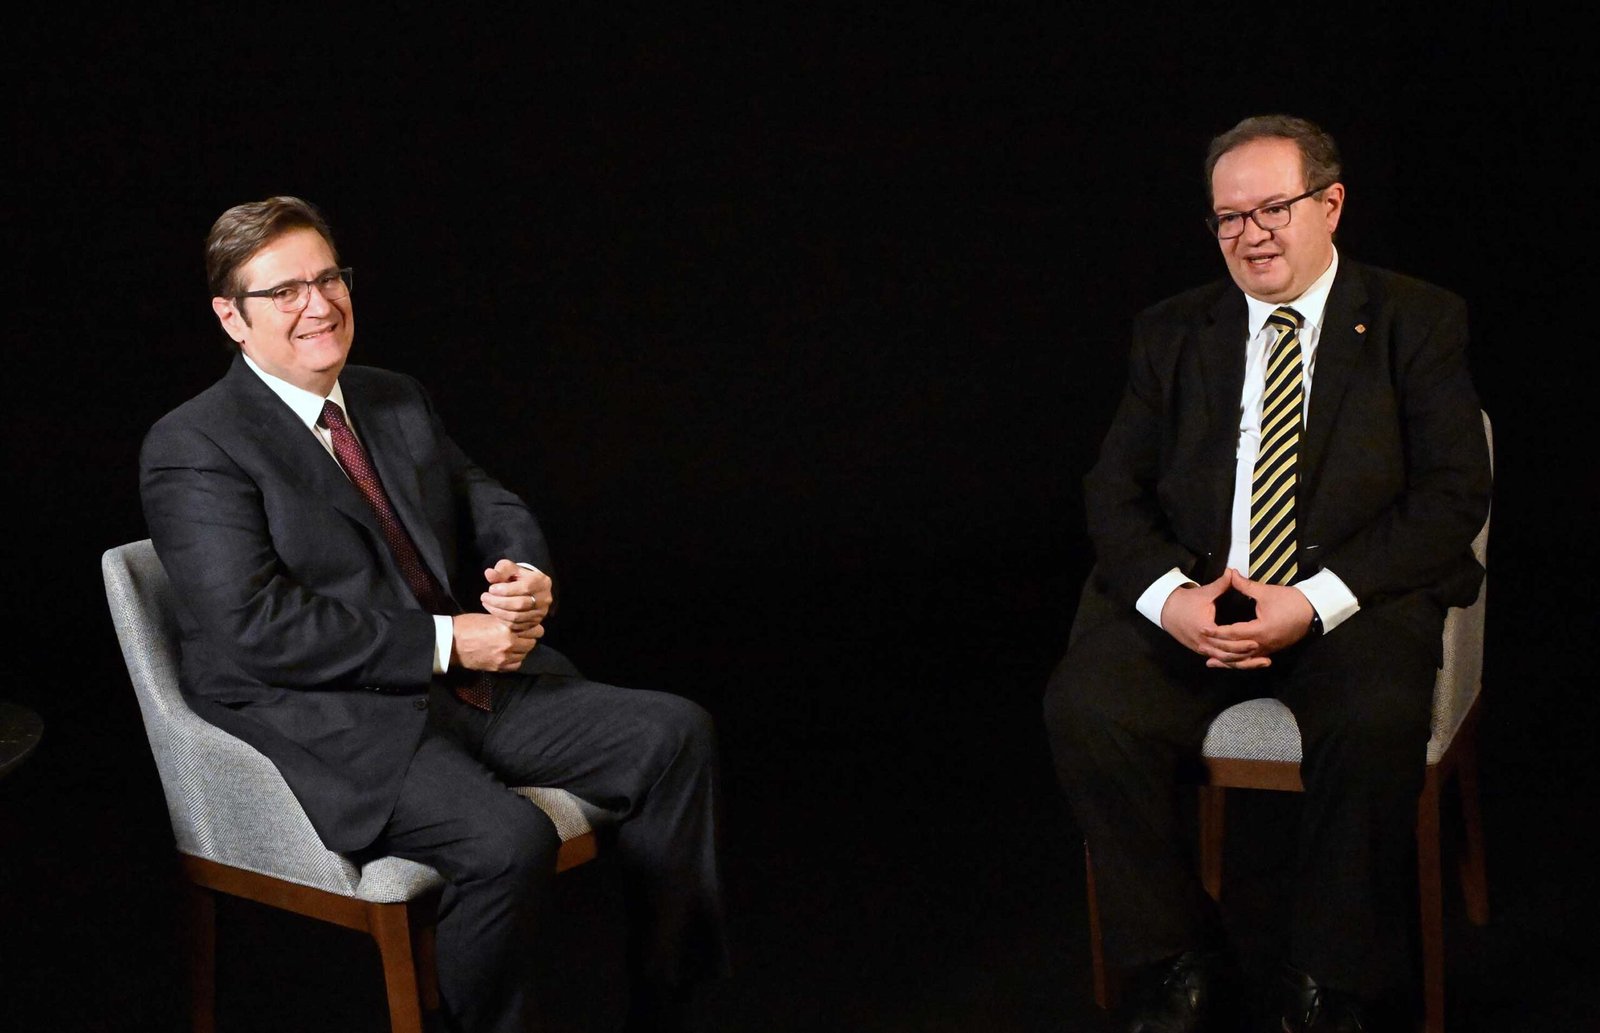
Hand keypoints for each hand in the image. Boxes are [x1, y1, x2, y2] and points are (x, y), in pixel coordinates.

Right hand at [451, 613, 542, 671]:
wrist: (450, 643)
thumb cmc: (467, 626)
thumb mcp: (490, 617)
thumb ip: (507, 621)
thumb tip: (520, 622)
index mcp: (508, 628)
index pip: (535, 630)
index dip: (533, 627)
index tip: (530, 626)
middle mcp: (509, 643)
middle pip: (532, 642)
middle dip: (529, 638)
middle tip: (522, 635)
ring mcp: (504, 657)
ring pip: (525, 654)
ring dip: (522, 649)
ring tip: (514, 644)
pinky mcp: (498, 667)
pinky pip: (516, 665)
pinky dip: (515, 659)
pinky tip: (509, 654)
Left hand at [480, 559, 551, 631]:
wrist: (528, 588)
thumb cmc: (517, 577)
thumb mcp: (509, 569)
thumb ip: (500, 570)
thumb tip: (489, 573)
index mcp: (541, 582)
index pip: (524, 588)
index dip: (505, 590)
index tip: (490, 588)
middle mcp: (544, 598)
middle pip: (519, 604)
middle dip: (498, 602)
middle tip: (484, 597)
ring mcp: (540, 613)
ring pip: (516, 617)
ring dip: (497, 612)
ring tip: (486, 604)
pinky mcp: (534, 623)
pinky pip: (516, 626)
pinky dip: (502, 620)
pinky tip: (494, 612)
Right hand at [1161, 572, 1265, 666]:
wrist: (1167, 610)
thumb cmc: (1185, 602)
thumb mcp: (1204, 593)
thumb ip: (1221, 584)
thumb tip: (1233, 572)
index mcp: (1205, 629)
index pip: (1225, 640)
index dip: (1241, 643)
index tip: (1256, 641)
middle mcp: (1203, 643)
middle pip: (1228, 655)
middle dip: (1246, 657)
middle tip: (1264, 656)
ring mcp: (1202, 649)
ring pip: (1226, 661)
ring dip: (1244, 663)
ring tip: (1262, 662)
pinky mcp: (1203, 651)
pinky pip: (1221, 659)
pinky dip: (1234, 663)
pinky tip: (1247, 664)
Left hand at [1200, 568, 1314, 668]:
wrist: (1314, 611)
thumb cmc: (1291, 601)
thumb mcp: (1266, 592)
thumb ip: (1245, 585)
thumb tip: (1230, 573)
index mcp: (1260, 630)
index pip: (1232, 634)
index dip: (1216, 632)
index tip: (1202, 629)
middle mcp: (1263, 644)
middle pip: (1235, 650)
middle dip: (1217, 649)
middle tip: (1200, 645)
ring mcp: (1268, 649)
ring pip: (1244, 659)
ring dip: (1226, 661)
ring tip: (1209, 662)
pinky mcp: (1272, 650)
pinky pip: (1252, 659)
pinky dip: (1240, 662)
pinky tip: (1231, 663)